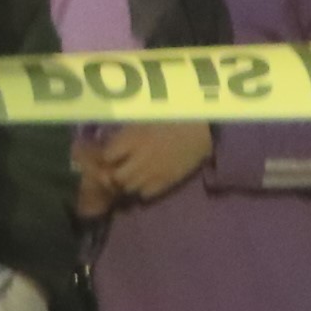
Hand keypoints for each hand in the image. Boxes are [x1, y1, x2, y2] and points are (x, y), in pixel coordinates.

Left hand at [80, 122, 214, 209]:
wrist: (204, 128)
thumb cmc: (173, 116)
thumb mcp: (145, 118)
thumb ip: (127, 132)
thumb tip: (110, 142)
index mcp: (133, 139)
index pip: (107, 156)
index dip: (106, 156)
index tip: (110, 154)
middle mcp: (139, 159)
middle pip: (116, 177)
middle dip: (114, 173)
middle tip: (118, 168)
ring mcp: (153, 173)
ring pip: (129, 188)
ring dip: (127, 182)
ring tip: (132, 174)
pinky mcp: (166, 183)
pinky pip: (145, 194)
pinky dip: (142, 189)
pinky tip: (146, 180)